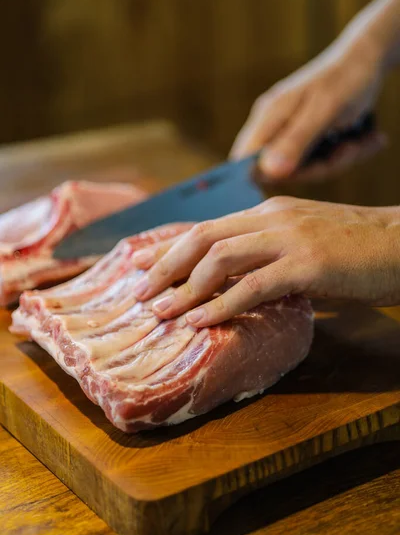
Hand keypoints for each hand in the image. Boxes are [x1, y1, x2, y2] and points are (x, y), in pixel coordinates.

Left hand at [132, 197, 399, 326]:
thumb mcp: (304, 242)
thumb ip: (269, 254)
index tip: (139, 263)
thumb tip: (236, 282)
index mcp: (267, 212)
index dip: (168, 246)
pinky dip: (221, 305)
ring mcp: (288, 238)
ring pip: (219, 258)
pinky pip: (252, 285)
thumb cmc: (356, 248)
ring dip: (184, 288)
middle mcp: (270, 218)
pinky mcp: (306, 264)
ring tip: (161, 312)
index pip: (206, 227)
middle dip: (163, 266)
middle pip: (201, 238)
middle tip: (138, 292)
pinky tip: (201, 322)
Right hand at [230, 40, 385, 181]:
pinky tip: (368, 139)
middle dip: (321, 167)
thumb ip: (296, 140)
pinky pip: (320, 160)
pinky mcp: (307, 137)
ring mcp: (290, 133)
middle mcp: (274, 126)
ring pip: (307, 168)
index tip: (301, 175)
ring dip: (340, 160)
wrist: (368, 58)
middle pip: (282, 171)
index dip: (265, 177)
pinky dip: (345, 154)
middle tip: (351, 149)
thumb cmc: (346, 79)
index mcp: (269, 116)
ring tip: (366, 140)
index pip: (245, 160)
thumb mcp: (324, 111)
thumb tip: (267, 172)